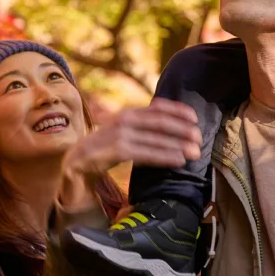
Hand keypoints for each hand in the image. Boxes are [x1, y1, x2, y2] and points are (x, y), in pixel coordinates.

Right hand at [61, 99, 201, 186]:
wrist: (74, 167)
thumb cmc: (103, 153)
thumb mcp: (123, 136)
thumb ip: (142, 130)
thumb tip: (173, 129)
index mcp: (126, 114)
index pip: (156, 108)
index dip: (177, 110)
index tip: (195, 118)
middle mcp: (122, 120)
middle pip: (158, 122)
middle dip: (181, 129)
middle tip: (200, 138)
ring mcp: (116, 135)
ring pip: (154, 138)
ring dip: (177, 145)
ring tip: (194, 152)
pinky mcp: (113, 152)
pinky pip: (144, 154)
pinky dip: (163, 156)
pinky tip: (178, 160)